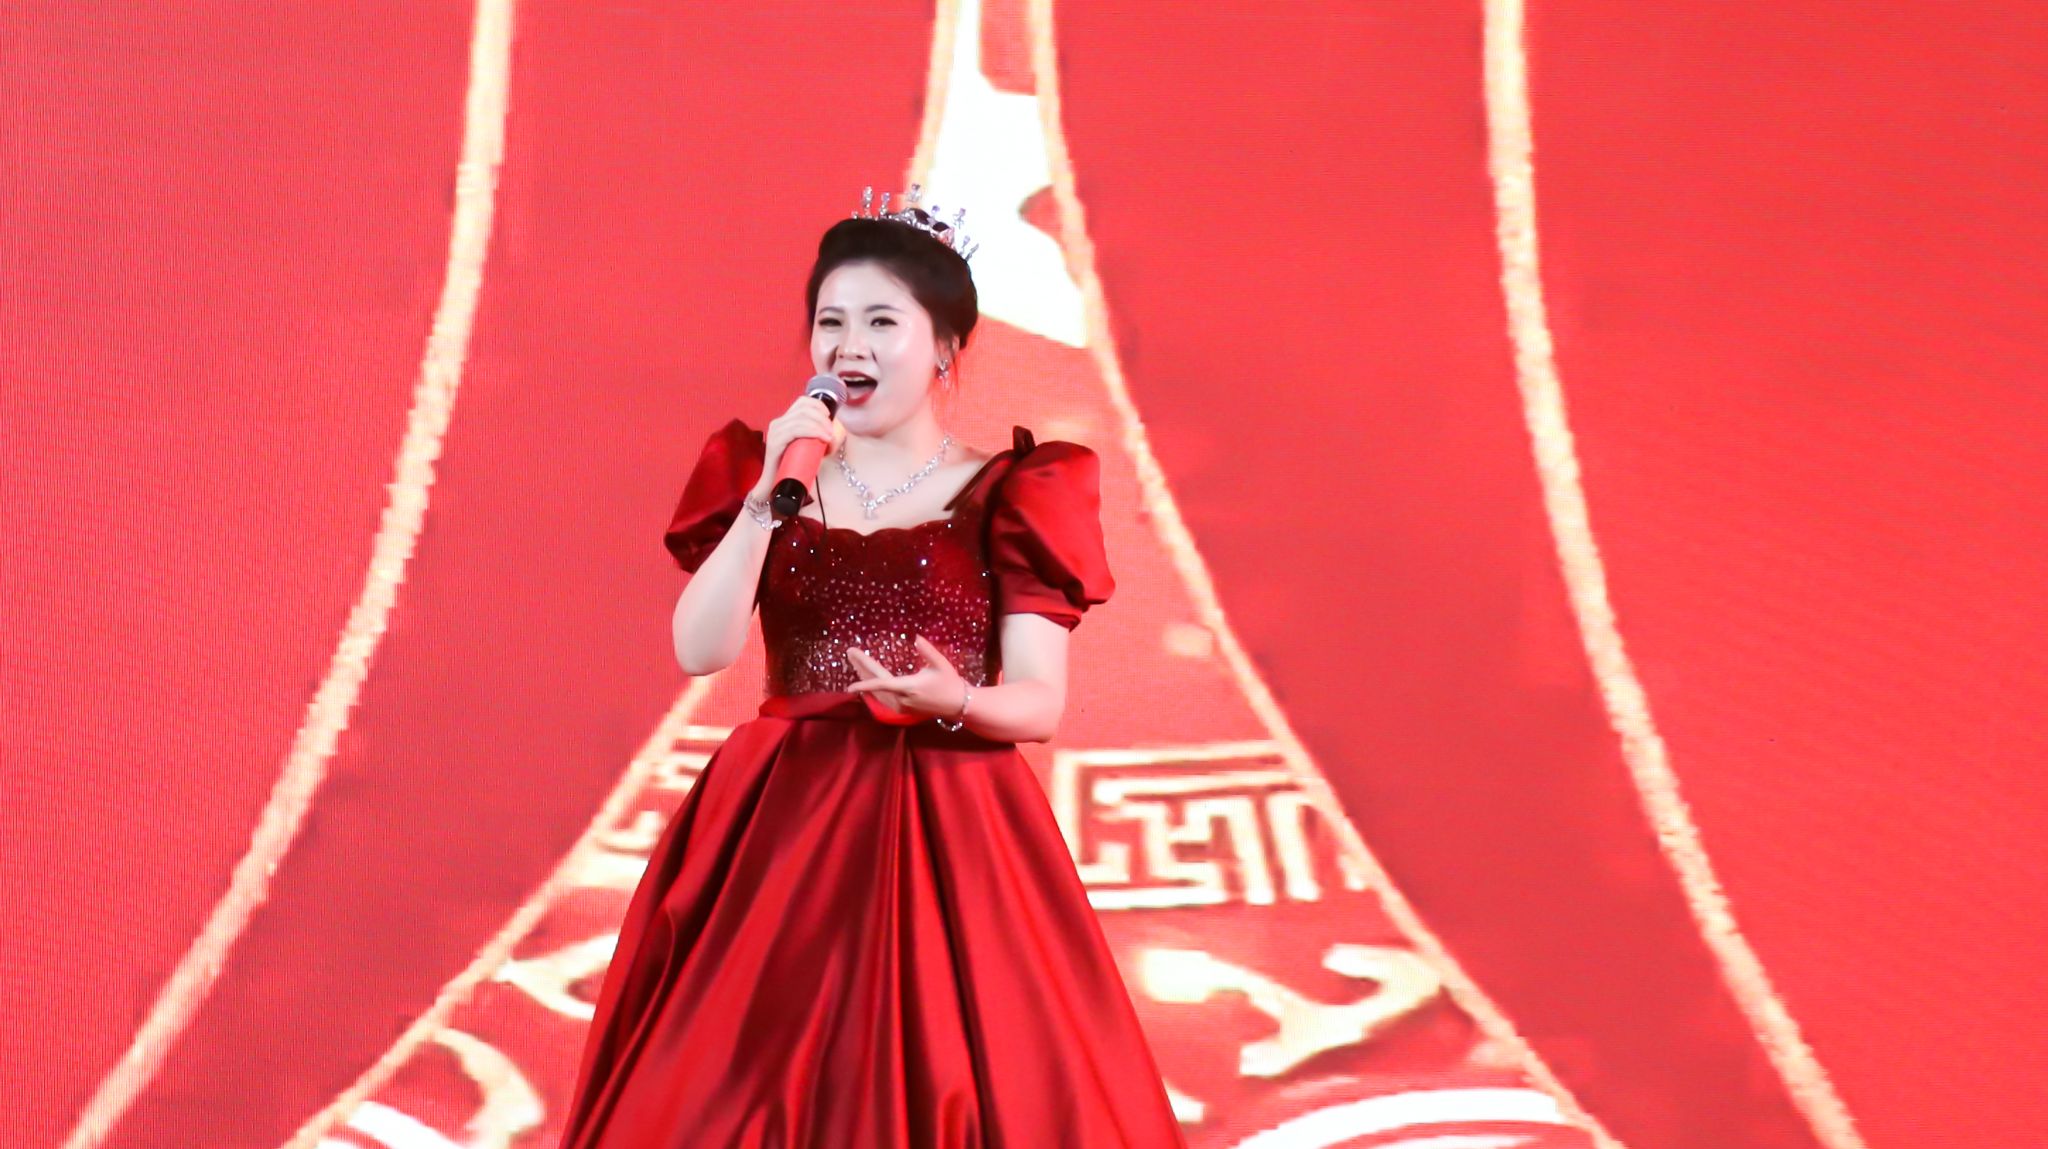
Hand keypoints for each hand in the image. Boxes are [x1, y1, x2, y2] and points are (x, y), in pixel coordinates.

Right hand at [750, 393, 837, 503]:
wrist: (775, 487)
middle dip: (823, 418)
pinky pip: (796, 429)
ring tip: (829, 438)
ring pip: (802, 418)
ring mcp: (775, 432)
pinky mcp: (775, 442)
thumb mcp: (807, 447)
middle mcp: (778, 423)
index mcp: (784, 421)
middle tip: (832, 432)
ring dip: (821, 426)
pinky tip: (823, 438)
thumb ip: (815, 437)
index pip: (802, 402)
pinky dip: (813, 431)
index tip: (830, 417)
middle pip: (804, 408)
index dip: (819, 406)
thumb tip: (834, 430)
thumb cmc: (793, 468)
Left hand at [847, 636, 968, 720]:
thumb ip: (928, 651)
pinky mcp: (903, 709)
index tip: (849, 686)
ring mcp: (901, 706)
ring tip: (854, 664)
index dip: (865, 684)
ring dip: (865, 678)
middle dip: (861, 669)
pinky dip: (872, 690)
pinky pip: (882, 699)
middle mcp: (902, 699)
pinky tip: (865, 680)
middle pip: (876, 685)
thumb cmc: (950, 682)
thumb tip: (916, 638)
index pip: (882, 684)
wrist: (958, 704)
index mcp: (909, 687)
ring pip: (877, 693)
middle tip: (850, 653)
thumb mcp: (941, 664)